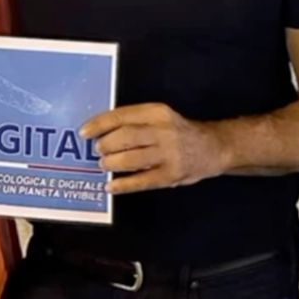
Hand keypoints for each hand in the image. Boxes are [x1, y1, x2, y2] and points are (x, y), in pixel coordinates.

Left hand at [81, 103, 228, 194]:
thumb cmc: (179, 131)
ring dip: (112, 163)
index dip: (99, 124)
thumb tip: (100, 131)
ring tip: (104, 165)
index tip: (84, 132)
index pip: (121, 116)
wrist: (214, 147)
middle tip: (97, 151)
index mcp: (157, 112)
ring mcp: (169, 154)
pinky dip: (123, 185)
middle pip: (125, 137)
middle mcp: (163, 131)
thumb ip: (135, 121)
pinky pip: (141, 181)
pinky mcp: (171, 175)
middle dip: (105, 145)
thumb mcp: (160, 117)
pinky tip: (111, 186)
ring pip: (131, 159)